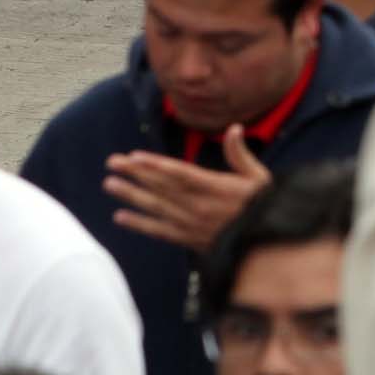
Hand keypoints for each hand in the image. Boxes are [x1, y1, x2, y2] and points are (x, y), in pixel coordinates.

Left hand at [102, 132, 266, 248]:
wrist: (265, 246)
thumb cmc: (263, 206)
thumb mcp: (258, 177)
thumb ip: (240, 154)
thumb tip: (234, 128)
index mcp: (214, 187)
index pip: (179, 173)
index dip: (155, 165)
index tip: (134, 157)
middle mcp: (198, 206)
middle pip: (161, 188)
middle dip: (135, 174)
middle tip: (112, 163)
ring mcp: (190, 224)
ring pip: (156, 207)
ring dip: (131, 196)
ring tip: (110, 185)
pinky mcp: (187, 239)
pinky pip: (159, 231)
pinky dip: (139, 224)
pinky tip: (120, 217)